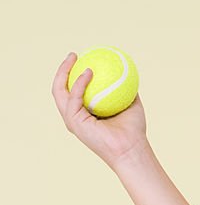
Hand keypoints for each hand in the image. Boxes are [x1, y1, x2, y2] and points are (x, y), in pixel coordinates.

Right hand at [51, 52, 149, 169]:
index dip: (73, 74)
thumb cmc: (134, 130)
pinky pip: (74, 97)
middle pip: (60, 88)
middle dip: (63, 69)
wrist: (132, 148)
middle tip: (74, 55)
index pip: (72, 90)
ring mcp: (72, 120)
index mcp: (84, 113)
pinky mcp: (74, 122)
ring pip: (60, 91)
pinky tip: (88, 72)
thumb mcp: (132, 104)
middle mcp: (74, 117)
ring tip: (75, 58)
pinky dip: (80, 83)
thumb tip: (128, 72)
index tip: (82, 58)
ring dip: (64, 72)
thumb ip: (126, 89)